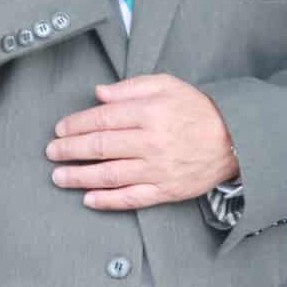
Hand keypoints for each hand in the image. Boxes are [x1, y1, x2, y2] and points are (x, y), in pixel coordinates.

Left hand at [47, 73, 239, 210]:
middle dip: (70, 150)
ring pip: (110, 175)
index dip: (76, 125)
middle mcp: (152, 142)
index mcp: (150, 113)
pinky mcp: (166, 190)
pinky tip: (88, 199)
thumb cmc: (196, 109)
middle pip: (100, 146)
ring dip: (79, 177)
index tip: (60, 129)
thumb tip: (98, 94)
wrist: (234, 139)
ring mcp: (158, 169)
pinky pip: (132, 199)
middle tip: (51, 152)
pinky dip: (108, 200)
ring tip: (59, 177)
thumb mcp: (166, 85)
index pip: (102, 119)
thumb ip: (130, 88)